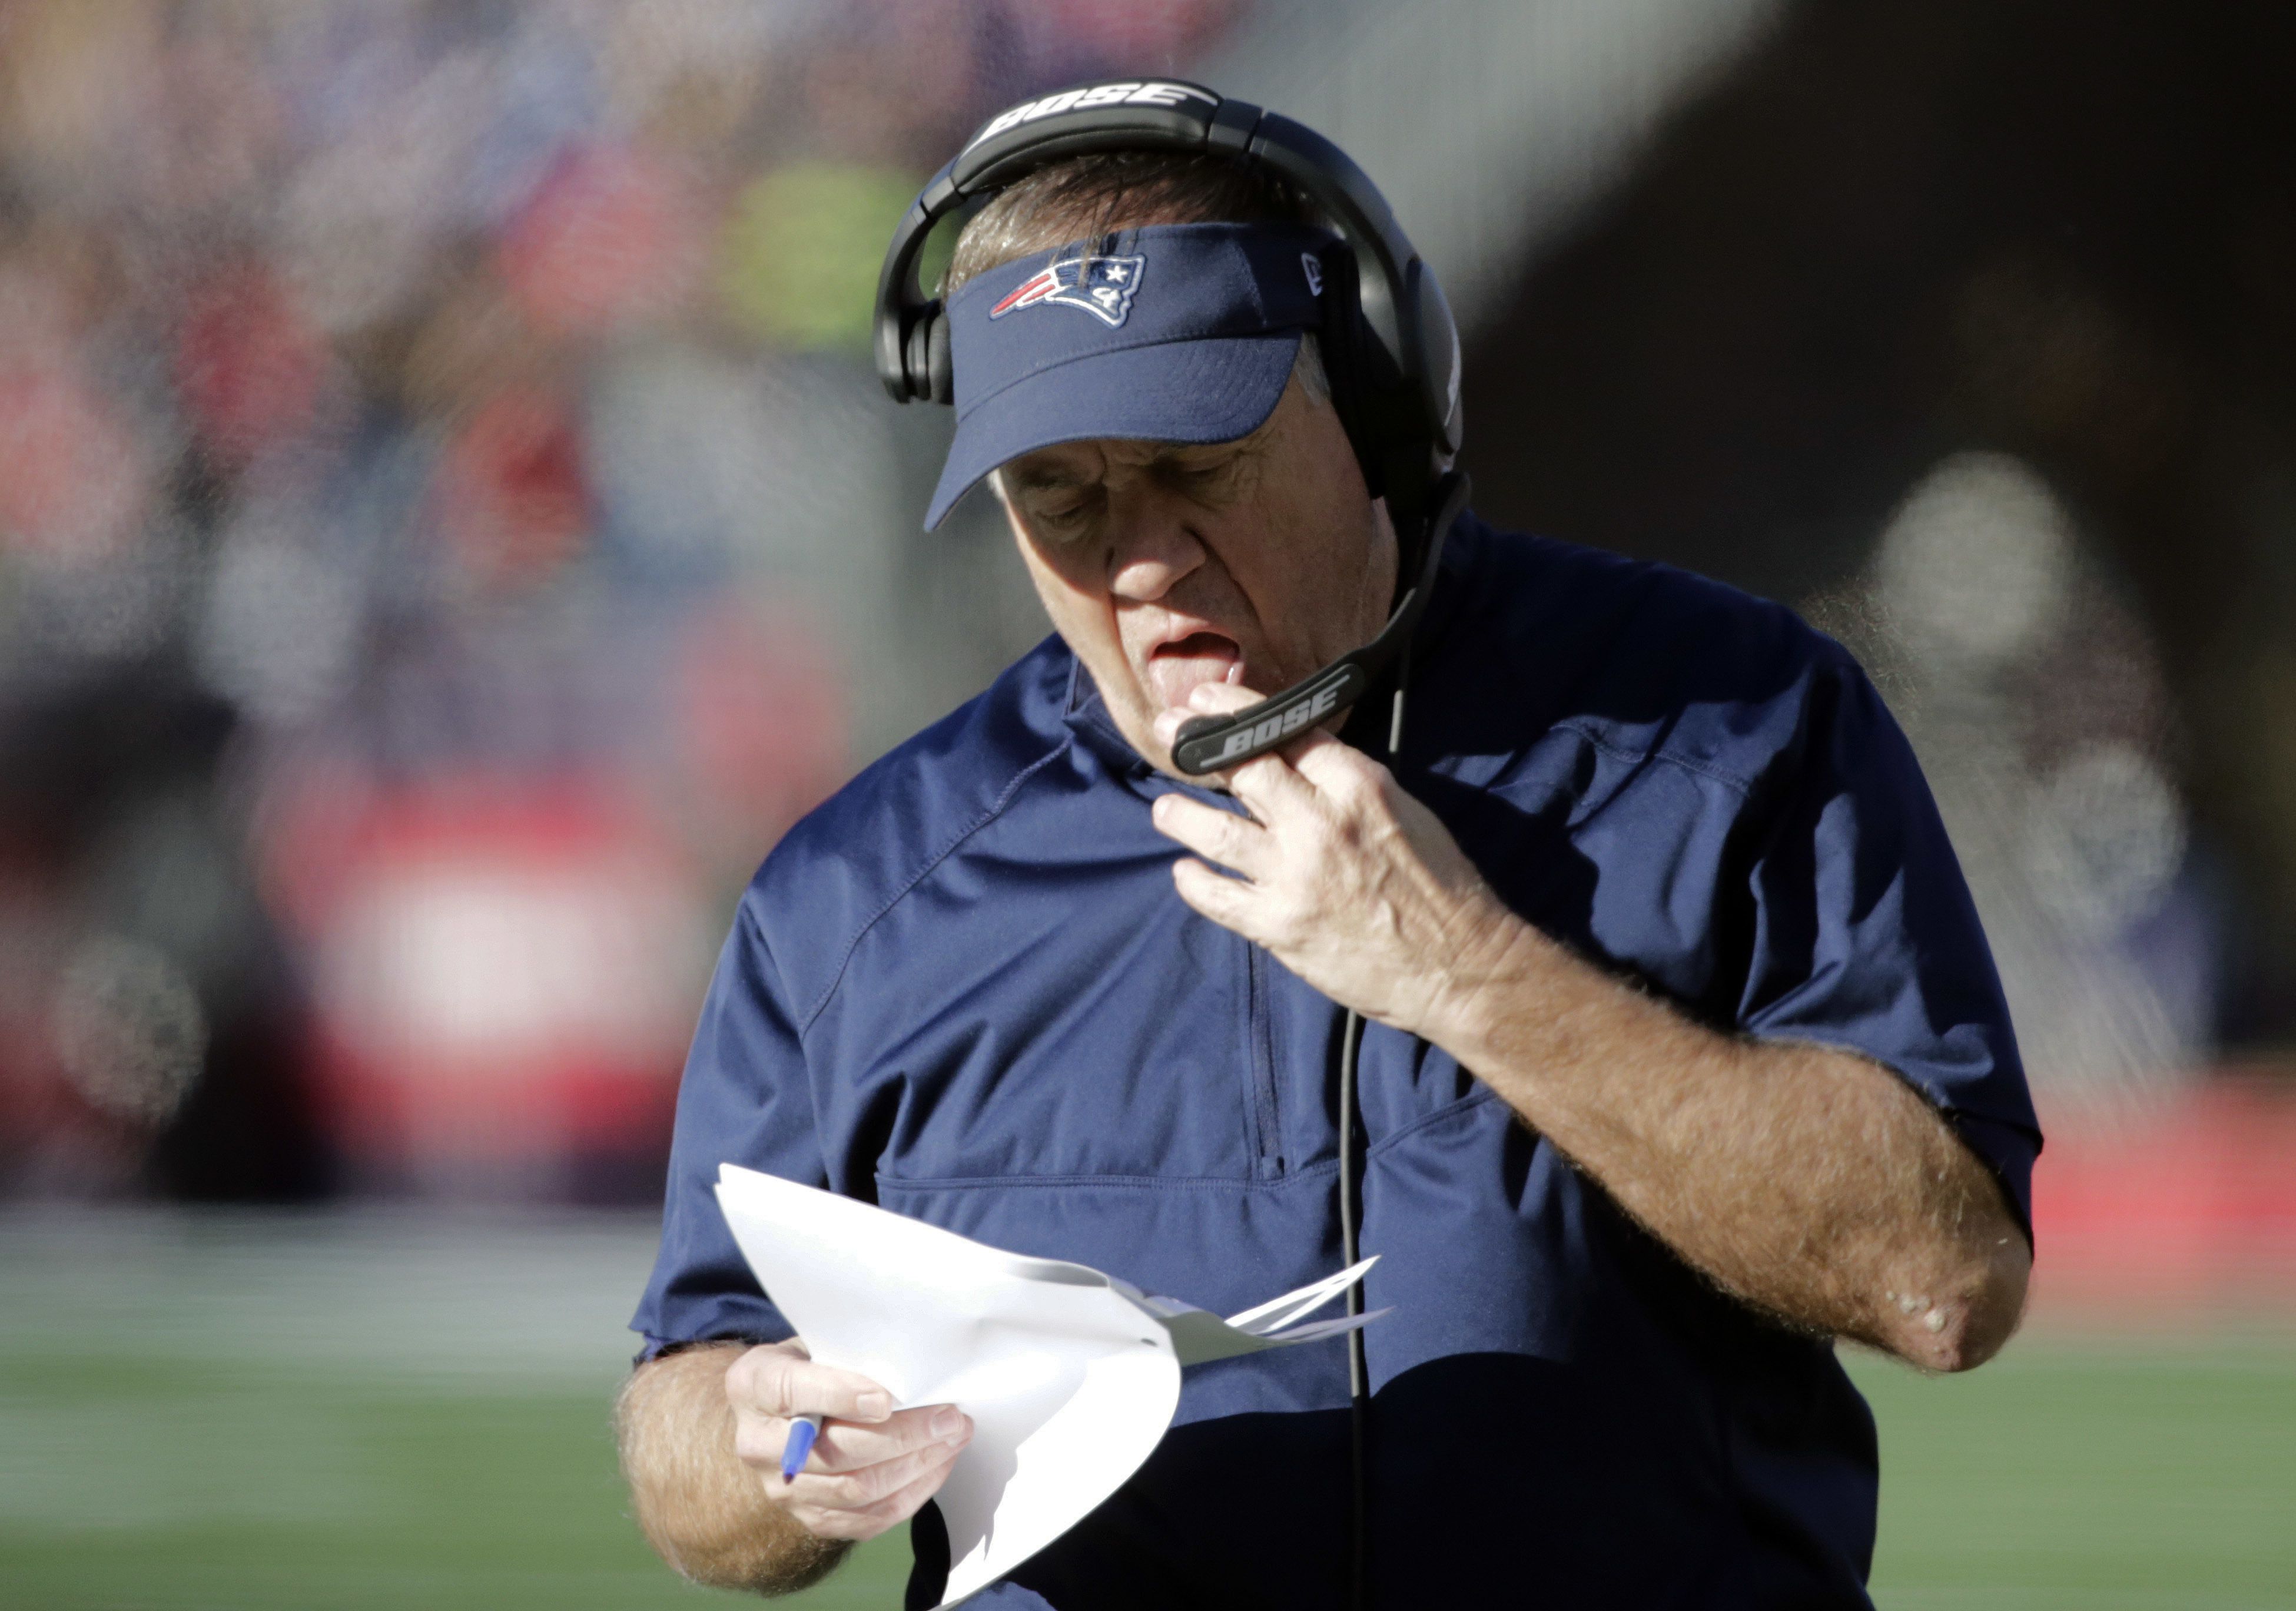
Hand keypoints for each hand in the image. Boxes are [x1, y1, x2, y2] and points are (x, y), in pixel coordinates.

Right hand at [724, 1339, 972, 1541]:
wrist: (783, 1414)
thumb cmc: (812, 1367)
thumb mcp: (817, 1342)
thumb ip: (849, 1353)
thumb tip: (913, 1368)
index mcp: (753, 1385)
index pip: (792, 1392)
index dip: (840, 1396)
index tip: (887, 1398)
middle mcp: (758, 1444)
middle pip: (834, 1452)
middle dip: (903, 1436)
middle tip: (949, 1417)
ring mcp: (782, 1488)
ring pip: (855, 1490)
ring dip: (915, 1466)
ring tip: (953, 1438)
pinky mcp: (810, 1517)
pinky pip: (867, 1520)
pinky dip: (911, 1494)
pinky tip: (937, 1466)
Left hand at [1149, 682, 1522, 1039]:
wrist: (1459, 967)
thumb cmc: (1440, 888)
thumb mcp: (1404, 811)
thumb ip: (1346, 784)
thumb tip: (1296, 760)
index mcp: (1359, 786)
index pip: (1287, 729)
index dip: (1237, 710)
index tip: (1207, 699)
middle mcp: (1320, 823)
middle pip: (1242, 768)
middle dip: (1197, 745)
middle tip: (1169, 734)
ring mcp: (1295, 875)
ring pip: (1214, 832)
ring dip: (1180, 816)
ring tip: (1165, 810)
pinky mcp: (1279, 925)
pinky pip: (1216, 897)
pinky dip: (1194, 882)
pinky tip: (1186, 872)